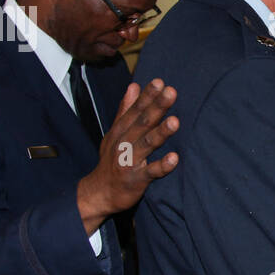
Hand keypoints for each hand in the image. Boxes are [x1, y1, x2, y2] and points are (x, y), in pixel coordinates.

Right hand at [77, 79, 178, 233]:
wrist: (99, 193)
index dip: (147, 96)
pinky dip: (162, 166)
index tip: (160, 82)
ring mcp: (129, 161)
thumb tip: (134, 86)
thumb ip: (126, 110)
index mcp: (121, 131)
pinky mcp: (135, 180)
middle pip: (142, 123)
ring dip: (161, 133)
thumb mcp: (115, 132)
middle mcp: (124, 143)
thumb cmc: (111, 160)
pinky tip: (174, 158)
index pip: (135, 110)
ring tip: (175, 121)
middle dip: (156, 107)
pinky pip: (150, 172)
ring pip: (146, 145)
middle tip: (171, 92)